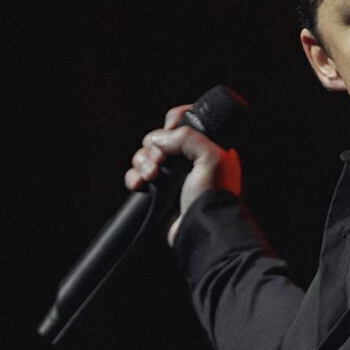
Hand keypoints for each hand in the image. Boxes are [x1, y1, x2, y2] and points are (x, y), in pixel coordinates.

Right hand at [123, 103, 242, 243]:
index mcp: (206, 145)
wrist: (202, 229)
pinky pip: (136, 174)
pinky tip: (140, 184)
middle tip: (160, 162)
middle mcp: (188, 158)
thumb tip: (158, 138)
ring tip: (152, 176)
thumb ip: (187, 137)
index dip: (172, 123)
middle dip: (153, 147)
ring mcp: (172, 174)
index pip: (184, 121)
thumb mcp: (210, 157)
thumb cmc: (215, 195)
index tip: (170, 131)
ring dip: (143, 162)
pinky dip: (134, 177)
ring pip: (145, 155)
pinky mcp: (158, 190)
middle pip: (158, 138)